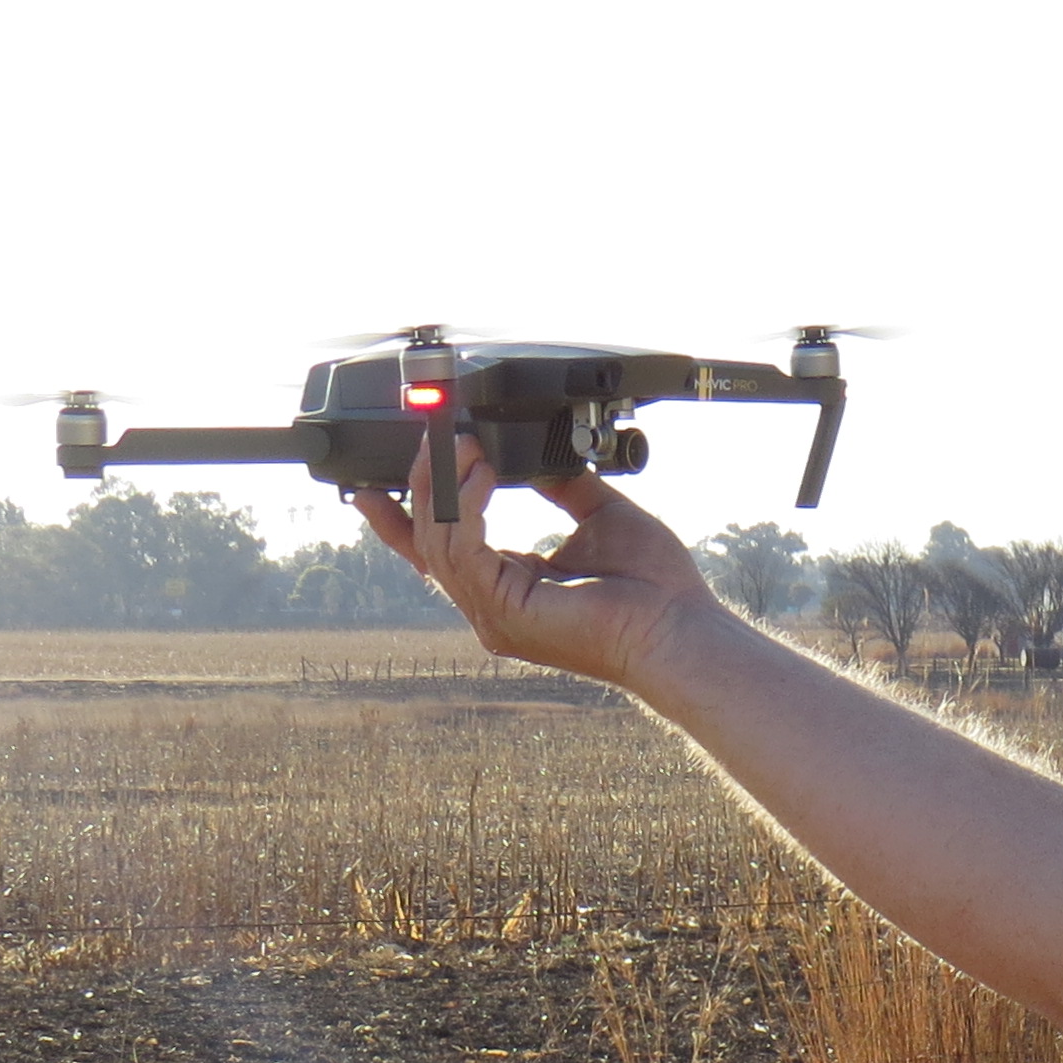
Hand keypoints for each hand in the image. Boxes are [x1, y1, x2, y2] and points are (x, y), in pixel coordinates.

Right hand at [351, 437, 728, 693]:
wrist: (679, 629)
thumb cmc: (655, 589)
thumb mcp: (600, 515)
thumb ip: (562, 484)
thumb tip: (537, 451)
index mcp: (511, 589)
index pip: (439, 550)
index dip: (405, 513)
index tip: (383, 474)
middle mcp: (493, 608)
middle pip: (424, 542)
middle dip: (421, 483)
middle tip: (431, 433)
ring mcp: (493, 615)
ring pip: (434, 543)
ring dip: (442, 485)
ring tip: (462, 443)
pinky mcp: (502, 612)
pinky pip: (459, 549)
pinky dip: (463, 503)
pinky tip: (482, 471)